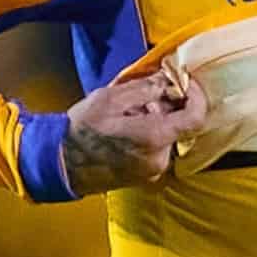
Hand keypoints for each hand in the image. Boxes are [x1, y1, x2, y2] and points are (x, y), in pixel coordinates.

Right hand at [63, 60, 204, 192]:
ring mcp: (154, 171)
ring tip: (127, 117)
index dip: (196, 96)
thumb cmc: (81, 130)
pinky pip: (158, 151)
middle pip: (180, 126)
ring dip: (157, 122)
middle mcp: (160, 158)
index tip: (186, 83)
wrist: (60, 163)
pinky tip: (127, 131)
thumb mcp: (110, 98)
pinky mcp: (146, 177)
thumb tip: (169, 79)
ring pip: (169, 138)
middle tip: (141, 100)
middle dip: (167, 108)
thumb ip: (145, 88)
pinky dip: (150, 136)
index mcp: (154, 137)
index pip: (196, 117)